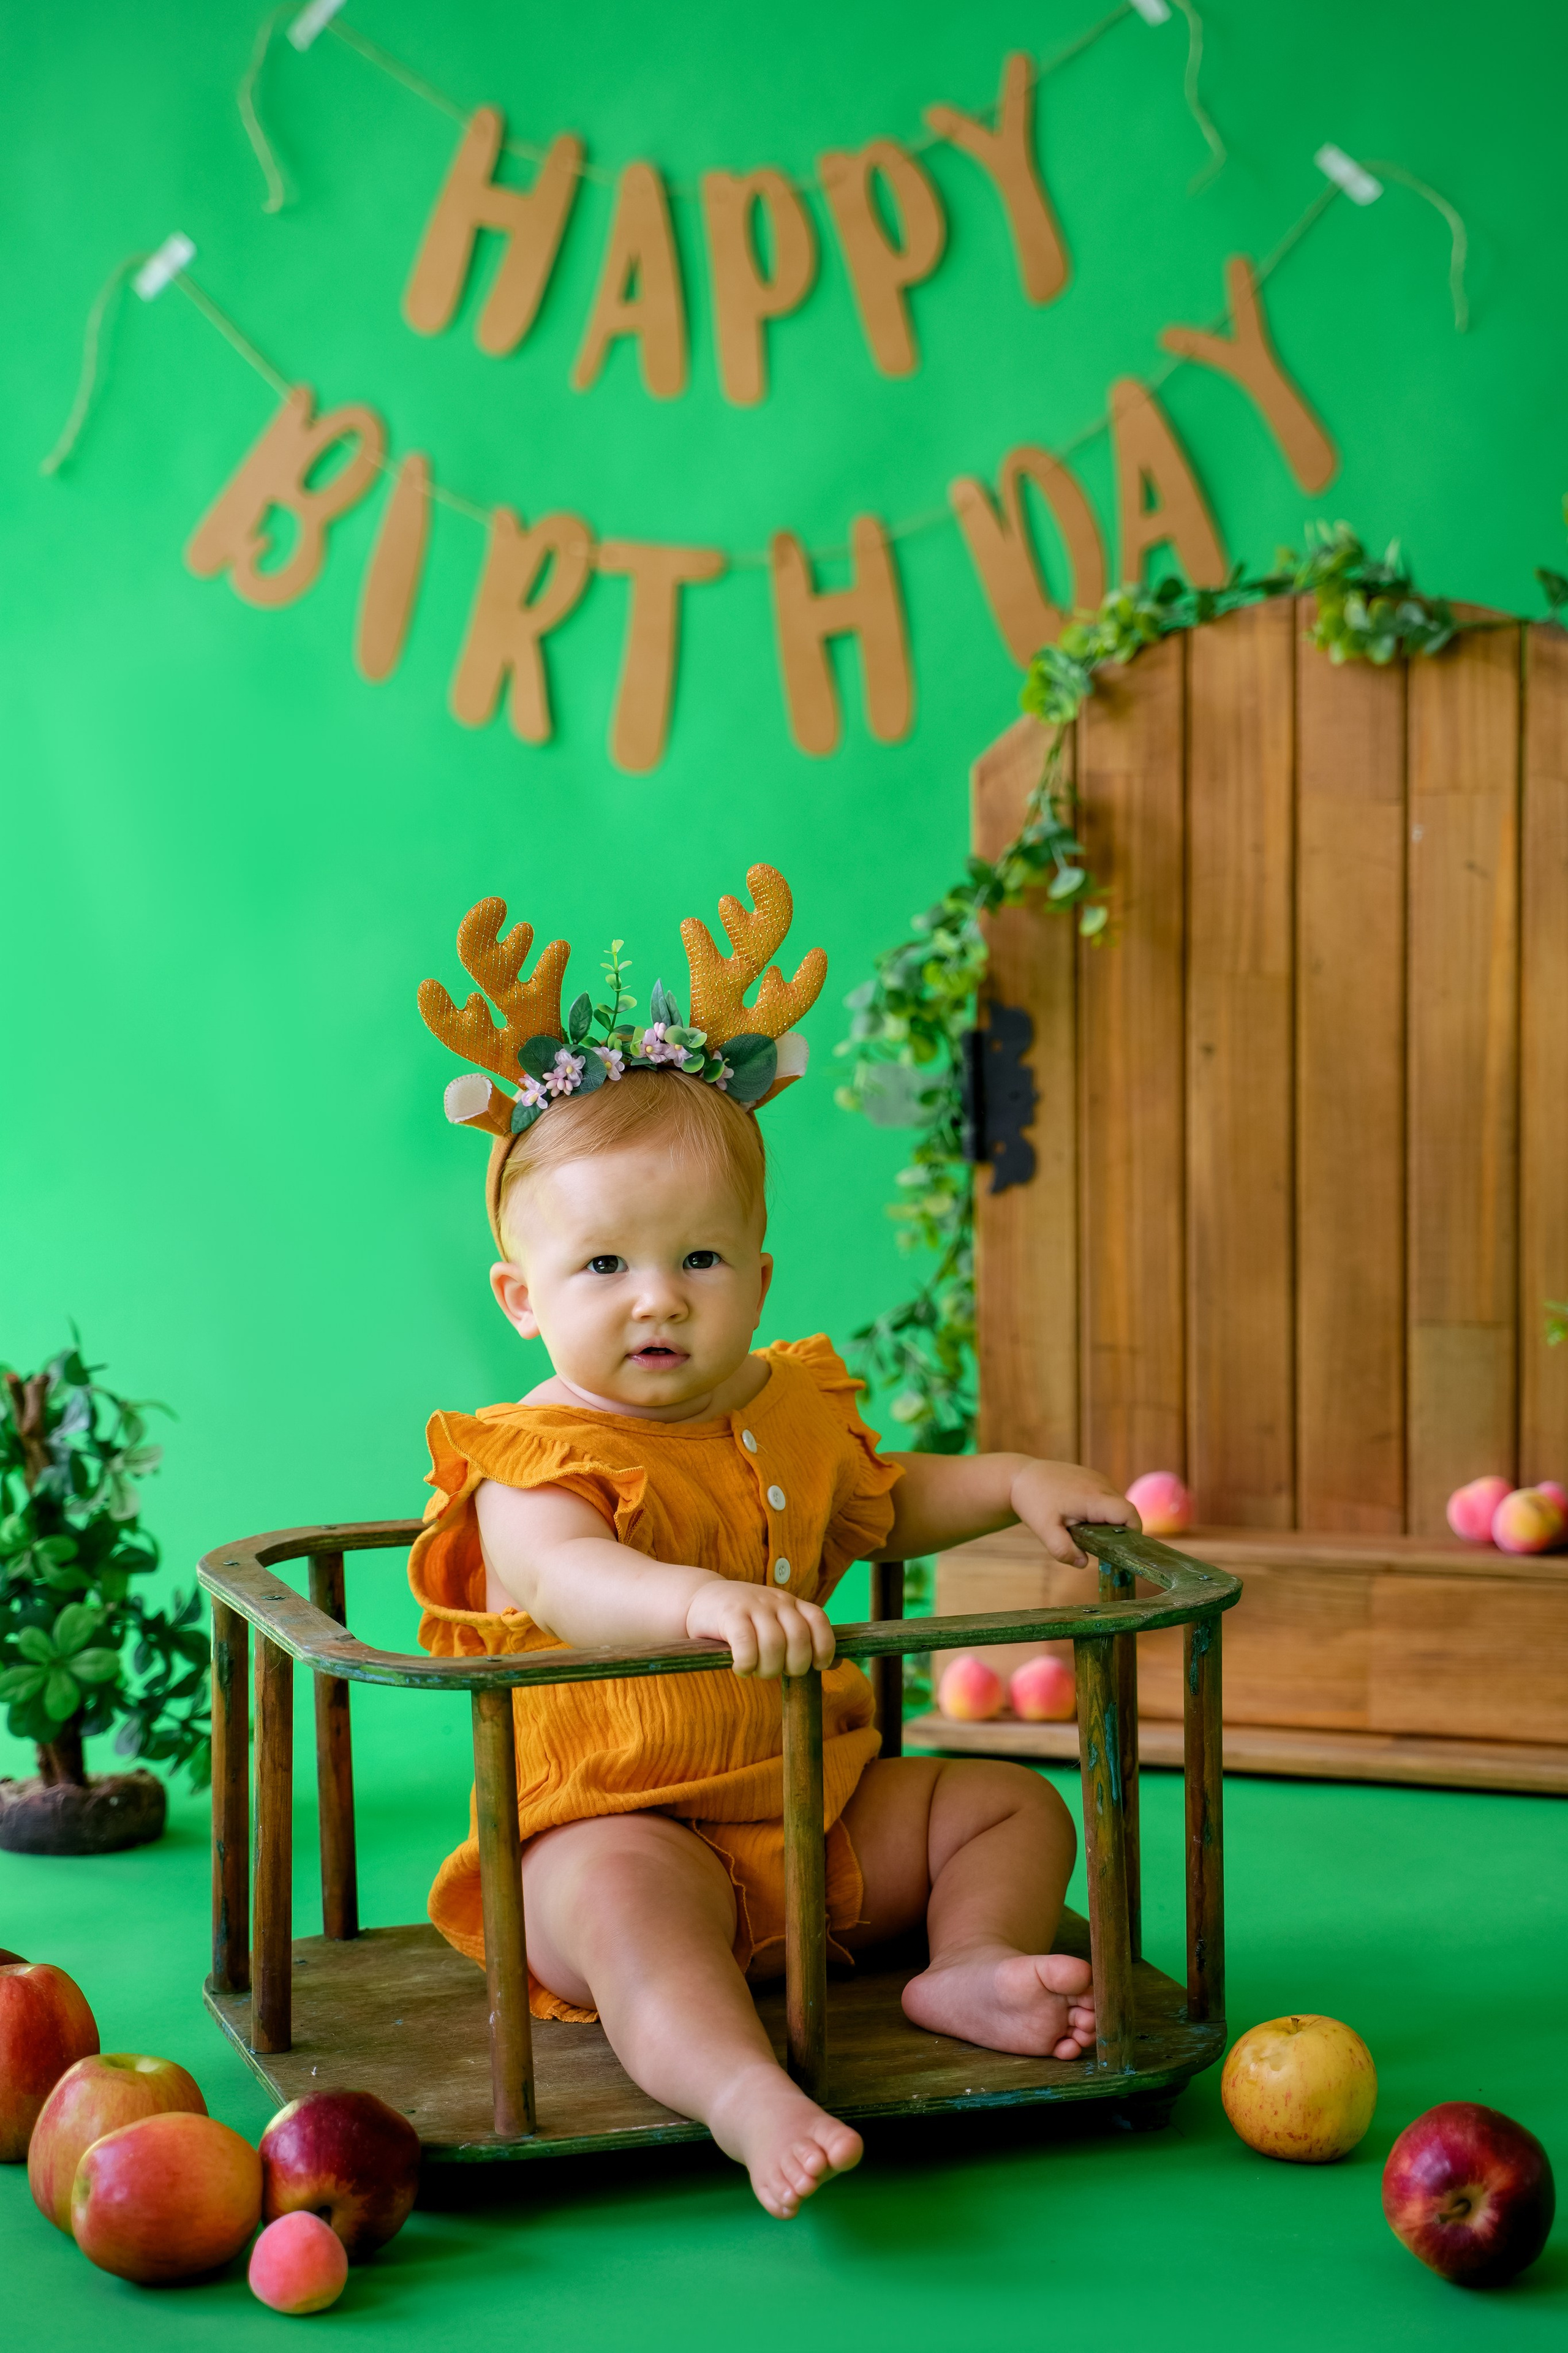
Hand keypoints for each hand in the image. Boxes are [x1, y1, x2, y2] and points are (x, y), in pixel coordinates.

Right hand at [686, 1579, 836, 1677]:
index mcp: (791, 1603)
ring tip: (757, 1671)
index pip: (819, 1620)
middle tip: (779, 1672)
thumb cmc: (744, 1620)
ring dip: (768, 1668)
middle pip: (799, 1637)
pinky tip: (741, 1668)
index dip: (824, 1646)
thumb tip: (835, 1664)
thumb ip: (801, 1639)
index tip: (817, 1666)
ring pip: (774, 1643)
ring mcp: (753, 1605)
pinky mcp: (730, 1613)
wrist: (701, 1599)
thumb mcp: (776, 1622)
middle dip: (794, 1665)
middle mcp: (776, 1600)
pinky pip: (746, 1644)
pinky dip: (747, 1663)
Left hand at [1009, 1460, 1138, 1568]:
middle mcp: (1101, 1485)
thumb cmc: (1033, 1502)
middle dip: (1117, 1532)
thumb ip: (1064, 1551)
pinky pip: (1106, 1498)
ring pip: (1116, 1505)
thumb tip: (1083, 1563)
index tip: (1119, 1549)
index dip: (1133, 1534)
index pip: (1130, 1515)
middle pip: (1126, 1512)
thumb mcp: (1045, 1531)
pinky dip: (1099, 1510)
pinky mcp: (1093, 1477)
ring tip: (1081, 1528)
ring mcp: (1098, 1478)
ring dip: (1107, 1521)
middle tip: (1096, 1545)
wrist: (1021, 1477)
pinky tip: (1077, 1516)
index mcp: (1094, 1498)